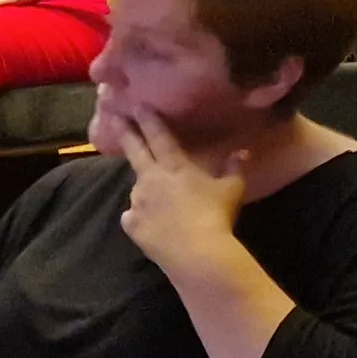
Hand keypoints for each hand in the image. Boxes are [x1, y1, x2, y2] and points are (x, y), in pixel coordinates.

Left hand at [105, 101, 251, 269]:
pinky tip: (150, 221)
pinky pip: (133, 215)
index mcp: (175, 166)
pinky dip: (139, 214)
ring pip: (137, 186)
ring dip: (143, 184)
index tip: (137, 105)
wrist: (196, 253)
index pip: (159, 136)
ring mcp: (137, 202)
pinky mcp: (131, 225)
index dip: (149, 119)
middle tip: (113, 117)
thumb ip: (234, 168)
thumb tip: (243, 151)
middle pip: (135, 151)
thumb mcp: (232, 189)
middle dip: (125, 132)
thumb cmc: (216, 216)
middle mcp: (151, 179)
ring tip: (154, 192)